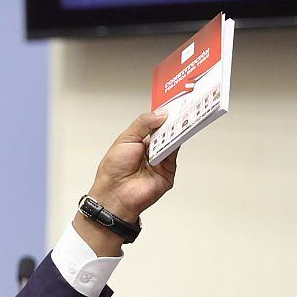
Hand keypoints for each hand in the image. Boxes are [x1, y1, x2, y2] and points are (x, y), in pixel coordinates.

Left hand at [77, 111, 179, 254]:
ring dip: (177, 128)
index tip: (172, 102)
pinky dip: (178, 141)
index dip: (162, 114)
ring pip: (173, 140)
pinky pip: (175, 153)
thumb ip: (143, 124)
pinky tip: (179, 131)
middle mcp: (151, 150)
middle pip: (166, 131)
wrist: (115, 195)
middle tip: (184, 105)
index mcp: (138, 141)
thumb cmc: (113, 170)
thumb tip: (161, 113)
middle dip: (173, 119)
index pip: (154, 124)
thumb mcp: (125, 140)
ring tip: (183, 114)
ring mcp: (161, 160)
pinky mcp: (168, 171)